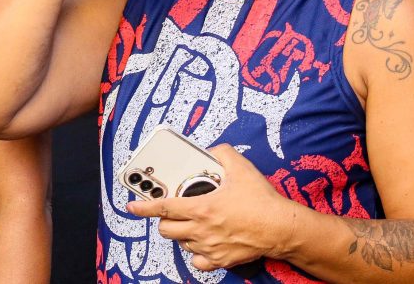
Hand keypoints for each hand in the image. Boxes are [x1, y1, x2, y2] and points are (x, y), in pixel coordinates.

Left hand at [126, 144, 296, 271]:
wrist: (281, 228)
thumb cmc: (262, 200)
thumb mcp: (240, 167)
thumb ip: (221, 153)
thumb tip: (211, 150)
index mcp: (201, 207)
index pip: (163, 207)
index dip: (143, 206)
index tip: (132, 206)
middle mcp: (201, 230)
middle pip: (166, 229)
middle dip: (163, 220)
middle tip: (171, 211)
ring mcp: (209, 247)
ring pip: (181, 244)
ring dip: (181, 233)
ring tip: (191, 223)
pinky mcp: (220, 260)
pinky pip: (198, 262)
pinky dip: (197, 253)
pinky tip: (203, 243)